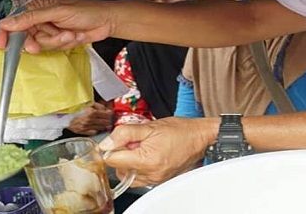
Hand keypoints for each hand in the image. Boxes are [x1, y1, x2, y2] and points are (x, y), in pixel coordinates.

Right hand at [0, 0, 113, 53]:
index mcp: (36, 7)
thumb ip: (31, 18)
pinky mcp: (58, 39)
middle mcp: (40, 18)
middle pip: (26, 37)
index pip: (14, 21)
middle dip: (39, 40)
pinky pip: (53, 48)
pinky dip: (64, 43)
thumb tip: (6, 23)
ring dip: (57, 41)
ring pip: (41, 44)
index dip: (6, 34)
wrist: (107, 21)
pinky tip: (75, 36)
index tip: (2, 46)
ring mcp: (49, 30)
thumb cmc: (86, 11)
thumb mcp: (57, 12)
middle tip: (46, 42)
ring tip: (71, 33)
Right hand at [67, 103, 113, 135]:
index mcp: (92, 112)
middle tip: (110, 119)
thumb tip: (106, 109)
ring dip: (105, 125)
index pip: (107, 114)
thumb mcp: (88, 104)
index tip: (111, 113)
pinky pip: (95, 132)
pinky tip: (98, 127)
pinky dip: (97, 130)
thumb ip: (99, 106)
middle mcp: (90, 120)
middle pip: (105, 122)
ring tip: (106, 124)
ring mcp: (87, 127)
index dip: (110, 114)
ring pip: (101, 127)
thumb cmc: (76, 109)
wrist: (65, 118)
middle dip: (109, 120)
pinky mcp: (84, 132)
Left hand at [98, 117, 217, 185]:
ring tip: (142, 147)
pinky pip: (138, 176)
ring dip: (129, 161)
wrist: (200, 137)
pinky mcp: (158, 180)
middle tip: (135, 141)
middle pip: (118, 168)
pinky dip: (137, 166)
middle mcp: (150, 174)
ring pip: (126, 174)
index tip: (117, 139)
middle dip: (121, 153)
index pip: (112, 160)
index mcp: (147, 160)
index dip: (111, 147)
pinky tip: (147, 155)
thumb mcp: (150, 126)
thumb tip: (106, 143)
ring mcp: (154, 179)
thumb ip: (124, 133)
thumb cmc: (180, 130)